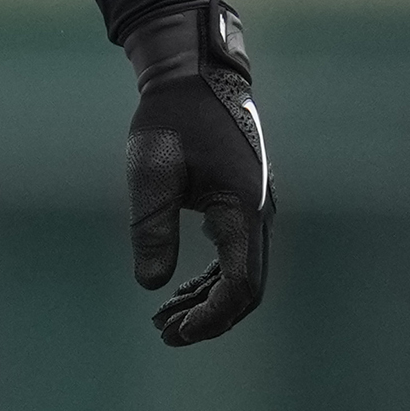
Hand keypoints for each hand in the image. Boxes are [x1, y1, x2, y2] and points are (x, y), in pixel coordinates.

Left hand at [122, 0, 271, 346]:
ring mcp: (254, 209)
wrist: (193, 77)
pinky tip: (181, 289)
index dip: (211, 316)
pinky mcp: (242, 203)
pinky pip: (236, 255)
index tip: (176, 331)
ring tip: (164, 318)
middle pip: (247, 289)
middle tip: (164, 333)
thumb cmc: (169, 119)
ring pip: (243, 274)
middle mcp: (258, 214)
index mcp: (242, 208)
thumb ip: (152, 227)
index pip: (241, 284)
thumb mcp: (151, 170)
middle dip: (209, 317)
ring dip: (208, 301)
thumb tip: (151, 285)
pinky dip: (212, 279)